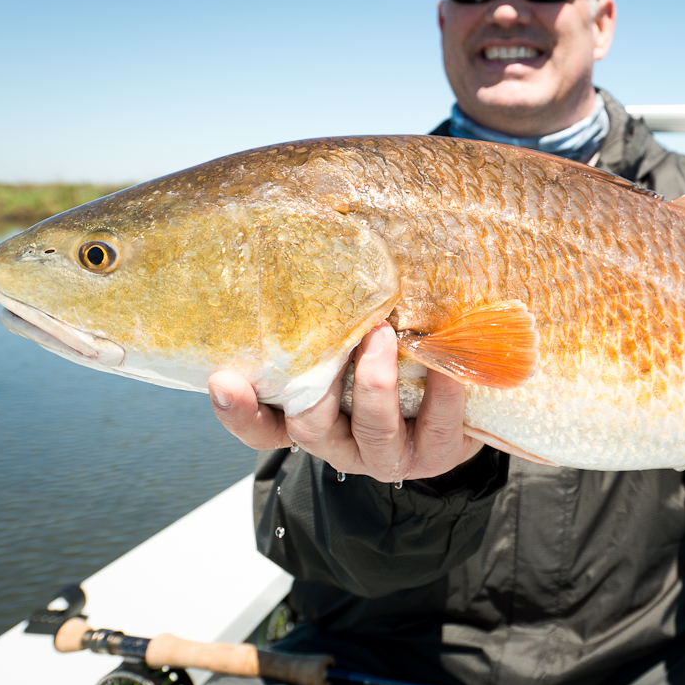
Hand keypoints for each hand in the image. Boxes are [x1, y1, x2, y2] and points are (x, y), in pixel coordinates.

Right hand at [208, 324, 483, 481]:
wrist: (460, 410)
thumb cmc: (398, 363)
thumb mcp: (356, 341)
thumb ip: (334, 314)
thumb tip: (325, 228)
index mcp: (310, 417)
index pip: (261, 425)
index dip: (240, 411)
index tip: (224, 380)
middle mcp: (341, 441)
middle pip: (312, 426)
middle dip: (322, 384)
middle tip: (343, 333)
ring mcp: (386, 454)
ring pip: (372, 431)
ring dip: (376, 383)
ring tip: (386, 336)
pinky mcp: (433, 456)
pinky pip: (436, 431)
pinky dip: (442, 396)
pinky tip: (445, 366)